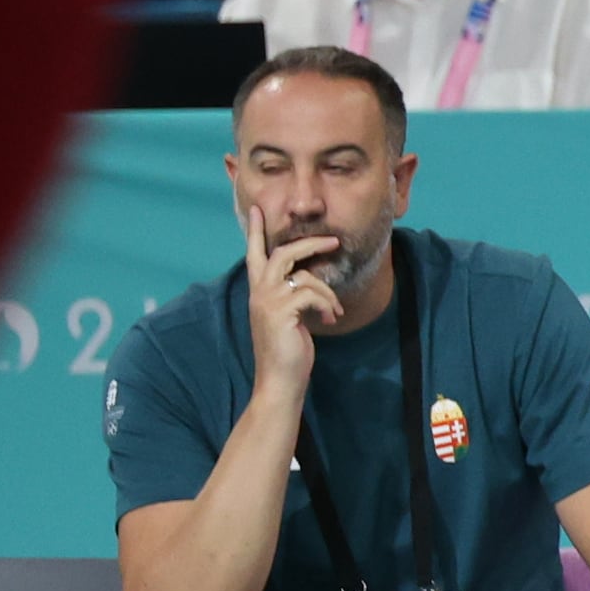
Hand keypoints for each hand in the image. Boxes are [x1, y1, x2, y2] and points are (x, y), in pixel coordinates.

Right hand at [242, 194, 346, 393]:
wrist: (280, 381)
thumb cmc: (288, 351)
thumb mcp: (289, 317)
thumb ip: (293, 296)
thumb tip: (310, 280)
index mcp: (258, 292)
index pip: (255, 255)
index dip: (255, 232)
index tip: (257, 208)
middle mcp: (259, 293)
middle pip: (283, 253)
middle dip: (310, 244)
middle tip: (334, 241)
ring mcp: (268, 302)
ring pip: (304, 275)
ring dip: (327, 292)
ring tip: (335, 312)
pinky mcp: (281, 313)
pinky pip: (312, 294)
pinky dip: (327, 305)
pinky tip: (331, 320)